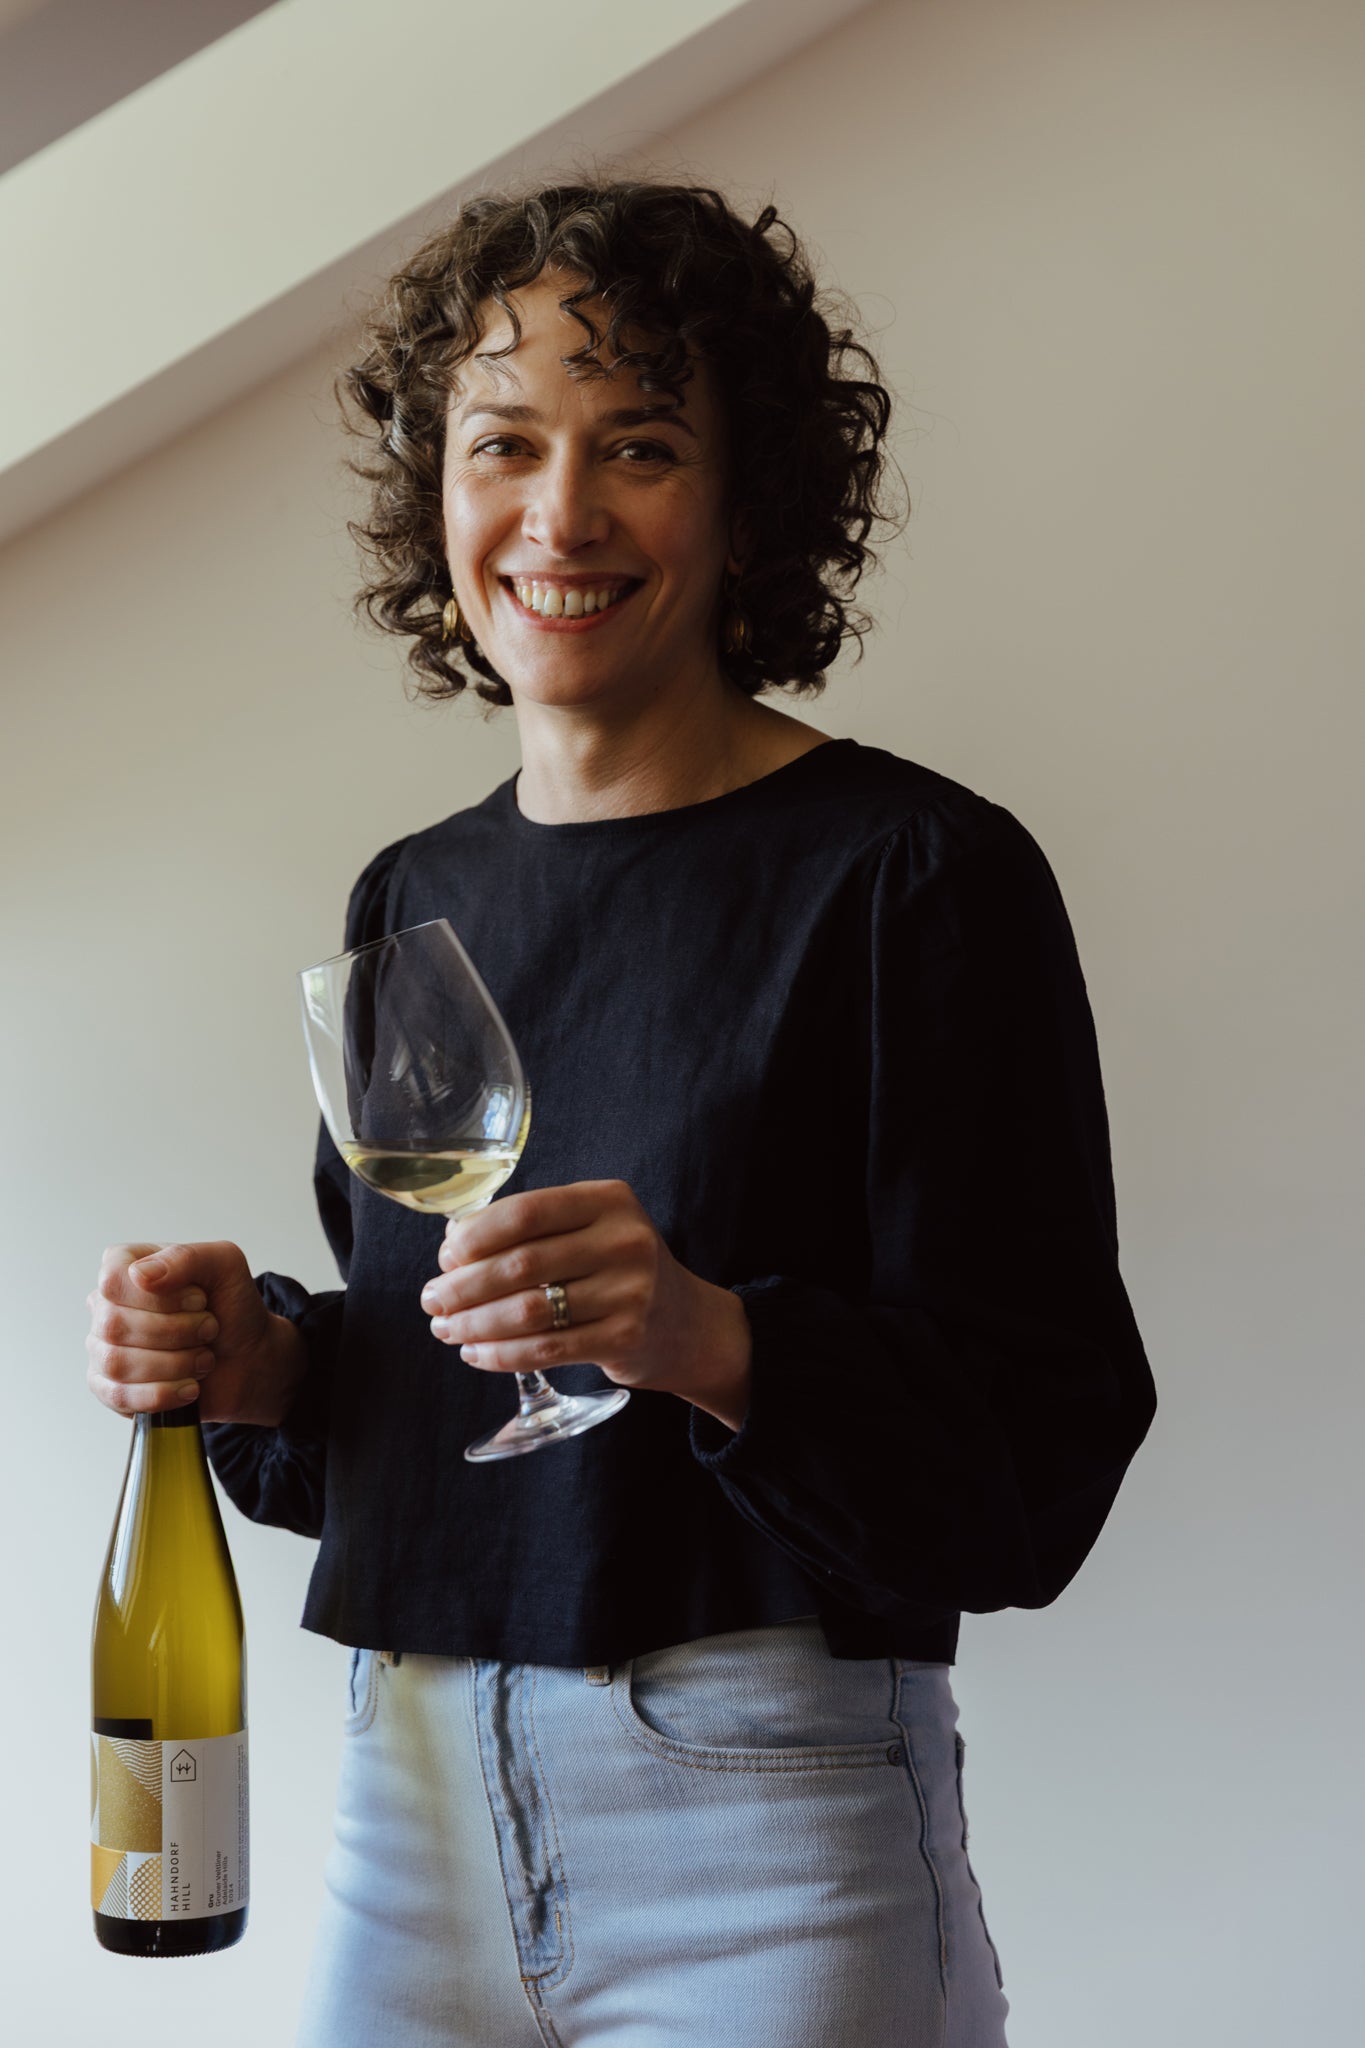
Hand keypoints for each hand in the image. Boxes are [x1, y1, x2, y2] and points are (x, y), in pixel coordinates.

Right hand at [86, 1241, 307, 1425]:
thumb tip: (139, 1275)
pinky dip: (162, 1394)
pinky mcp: (110, 1388)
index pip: (113, 1280)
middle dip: (176, 1333)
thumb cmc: (232, 1307)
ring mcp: (103, 1349)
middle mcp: (106, 1306)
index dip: (160, 1297)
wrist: (249, 1356)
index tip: (200, 1300)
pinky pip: (117, 1396)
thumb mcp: (224, 1265)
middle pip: (114, 1325)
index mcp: (126, 1266)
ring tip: (205, 1358)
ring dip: (175, 1364)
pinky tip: (190, 1388)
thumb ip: (185, 1258)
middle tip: (210, 1330)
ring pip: (117, 1363)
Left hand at [419, 1180, 752, 1431]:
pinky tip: (476, 1353)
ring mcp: (630, 1291)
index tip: (445, 1257)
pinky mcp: (625, 1337)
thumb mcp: (591, 1230)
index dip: (475, 1235)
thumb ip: (532, 1229)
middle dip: (463, 1286)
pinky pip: (546, 1349)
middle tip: (432, 1300)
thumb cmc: (617, 1270)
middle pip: (521, 1263)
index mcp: (608, 1200)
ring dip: (475, 1323)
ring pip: (529, 1310)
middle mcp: (624, 1240)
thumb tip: (452, 1239)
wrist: (685, 1323)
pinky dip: (501, 1354)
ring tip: (446, 1329)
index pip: (526, 1211)